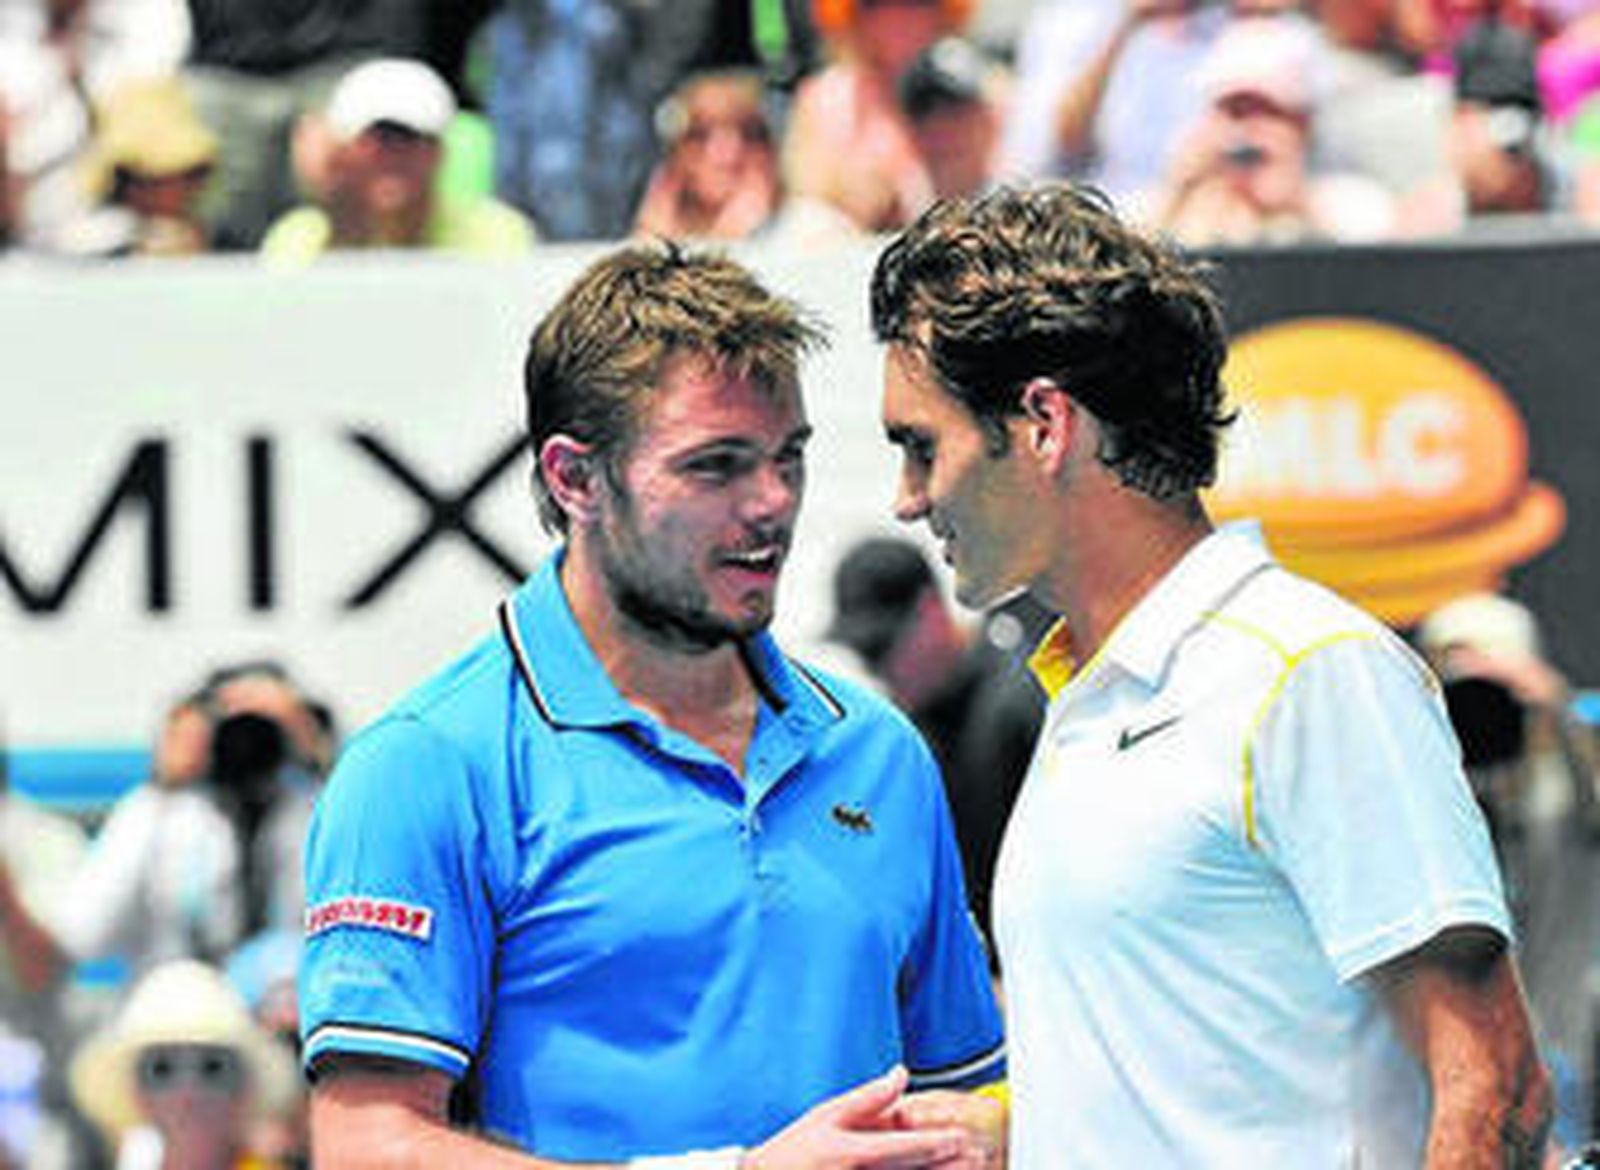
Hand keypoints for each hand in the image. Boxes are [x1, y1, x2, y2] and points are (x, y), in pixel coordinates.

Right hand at [744, 1067, 986, 1168]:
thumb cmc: (795, 1150)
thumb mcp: (827, 1114)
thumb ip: (868, 1097)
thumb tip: (900, 1075)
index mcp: (855, 1152)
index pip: (906, 1147)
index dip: (938, 1143)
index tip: (963, 1140)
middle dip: (948, 1164)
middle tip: (978, 1157)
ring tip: (968, 1168)